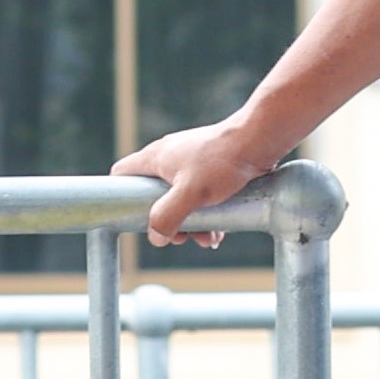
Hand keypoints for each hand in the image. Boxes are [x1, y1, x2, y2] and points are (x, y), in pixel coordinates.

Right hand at [119, 121, 266, 247]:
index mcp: (156, 158)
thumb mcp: (190, 193)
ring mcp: (191, 164)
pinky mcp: (212, 170)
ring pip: (181, 201)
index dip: (119, 196)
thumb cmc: (223, 161)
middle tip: (181, 237)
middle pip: (154, 197)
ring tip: (208, 238)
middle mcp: (170, 158)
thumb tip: (156, 237)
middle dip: (167, 222)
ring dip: (192, 224)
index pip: (122, 174)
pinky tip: (220, 230)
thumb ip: (167, 216)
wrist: (259, 140)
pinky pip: (201, 198)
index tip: (132, 217)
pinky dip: (207, 216)